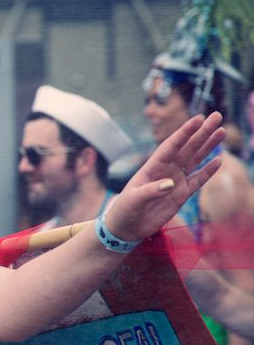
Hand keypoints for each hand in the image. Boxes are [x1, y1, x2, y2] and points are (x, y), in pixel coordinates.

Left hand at [108, 113, 224, 240]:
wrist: (126, 228)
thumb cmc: (124, 210)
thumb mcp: (133, 200)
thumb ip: (151, 191)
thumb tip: (171, 184)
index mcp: (152, 167)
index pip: (171, 146)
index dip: (185, 133)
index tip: (198, 119)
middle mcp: (166, 171)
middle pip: (187, 148)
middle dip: (202, 132)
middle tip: (217, 116)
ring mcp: (175, 182)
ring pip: (195, 160)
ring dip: (208, 146)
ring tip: (220, 131)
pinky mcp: (181, 195)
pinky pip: (198, 180)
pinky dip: (208, 171)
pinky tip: (219, 160)